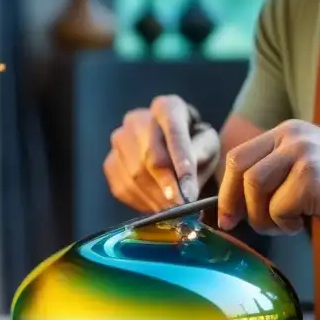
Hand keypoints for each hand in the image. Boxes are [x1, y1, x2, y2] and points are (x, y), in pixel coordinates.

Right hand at [103, 95, 220, 213]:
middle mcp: (136, 119)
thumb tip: (186, 185)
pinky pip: (123, 187)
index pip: (174, 132)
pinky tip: (158, 206)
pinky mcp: (110, 163)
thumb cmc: (196, 144)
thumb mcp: (208, 144)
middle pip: (150, 156)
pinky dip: (142, 202)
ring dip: (156, 199)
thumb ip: (201, 157)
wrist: (171, 149)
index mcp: (166, 107)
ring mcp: (118, 140)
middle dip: (167, 187)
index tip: (189, 191)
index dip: (181, 162)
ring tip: (174, 212)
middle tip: (182, 209)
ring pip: (135, 175)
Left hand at [218, 119, 319, 233]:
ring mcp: (302, 156)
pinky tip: (303, 222)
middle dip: (234, 203)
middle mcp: (292, 138)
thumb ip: (275, 170)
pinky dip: (286, 223)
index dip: (226, 187)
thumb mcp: (307, 161)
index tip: (225, 213)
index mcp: (287, 131)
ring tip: (285, 223)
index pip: (240, 155)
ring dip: (264, 217)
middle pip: (241, 171)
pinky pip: (279, 209)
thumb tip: (234, 201)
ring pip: (256, 191)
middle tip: (236, 224)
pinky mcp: (310, 180)